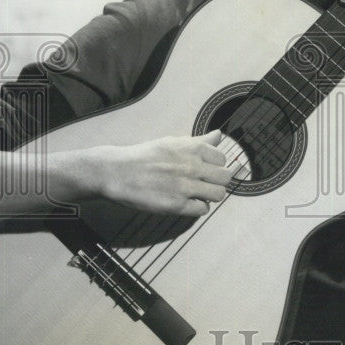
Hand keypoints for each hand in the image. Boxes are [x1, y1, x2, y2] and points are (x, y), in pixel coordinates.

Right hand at [95, 129, 237, 217]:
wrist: (119, 172)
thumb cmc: (146, 156)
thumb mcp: (173, 142)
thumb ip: (199, 141)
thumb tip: (219, 135)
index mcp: (193, 148)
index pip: (222, 159)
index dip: (215, 165)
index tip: (205, 169)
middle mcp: (193, 166)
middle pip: (225, 177)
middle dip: (217, 181)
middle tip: (205, 183)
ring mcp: (185, 186)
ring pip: (218, 194)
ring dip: (210, 195)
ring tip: (198, 194)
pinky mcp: (177, 205)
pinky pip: (202, 209)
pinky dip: (198, 207)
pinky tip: (188, 203)